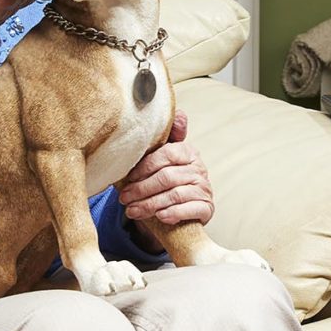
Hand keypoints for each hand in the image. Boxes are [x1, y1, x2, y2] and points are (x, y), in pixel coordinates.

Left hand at [118, 109, 212, 227]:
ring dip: (150, 204)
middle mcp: (199, 168)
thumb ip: (162, 140)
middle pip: (167, 177)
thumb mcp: (160, 160)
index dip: (144, 167)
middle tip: (124, 198)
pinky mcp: (207, 208)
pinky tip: (159, 217)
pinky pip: (190, 210)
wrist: (180, 209)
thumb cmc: (165, 181)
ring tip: (132, 210)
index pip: (166, 154)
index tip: (127, 178)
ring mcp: (204, 188)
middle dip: (142, 189)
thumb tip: (179, 114)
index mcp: (187, 152)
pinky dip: (173, 213)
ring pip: (175, 195)